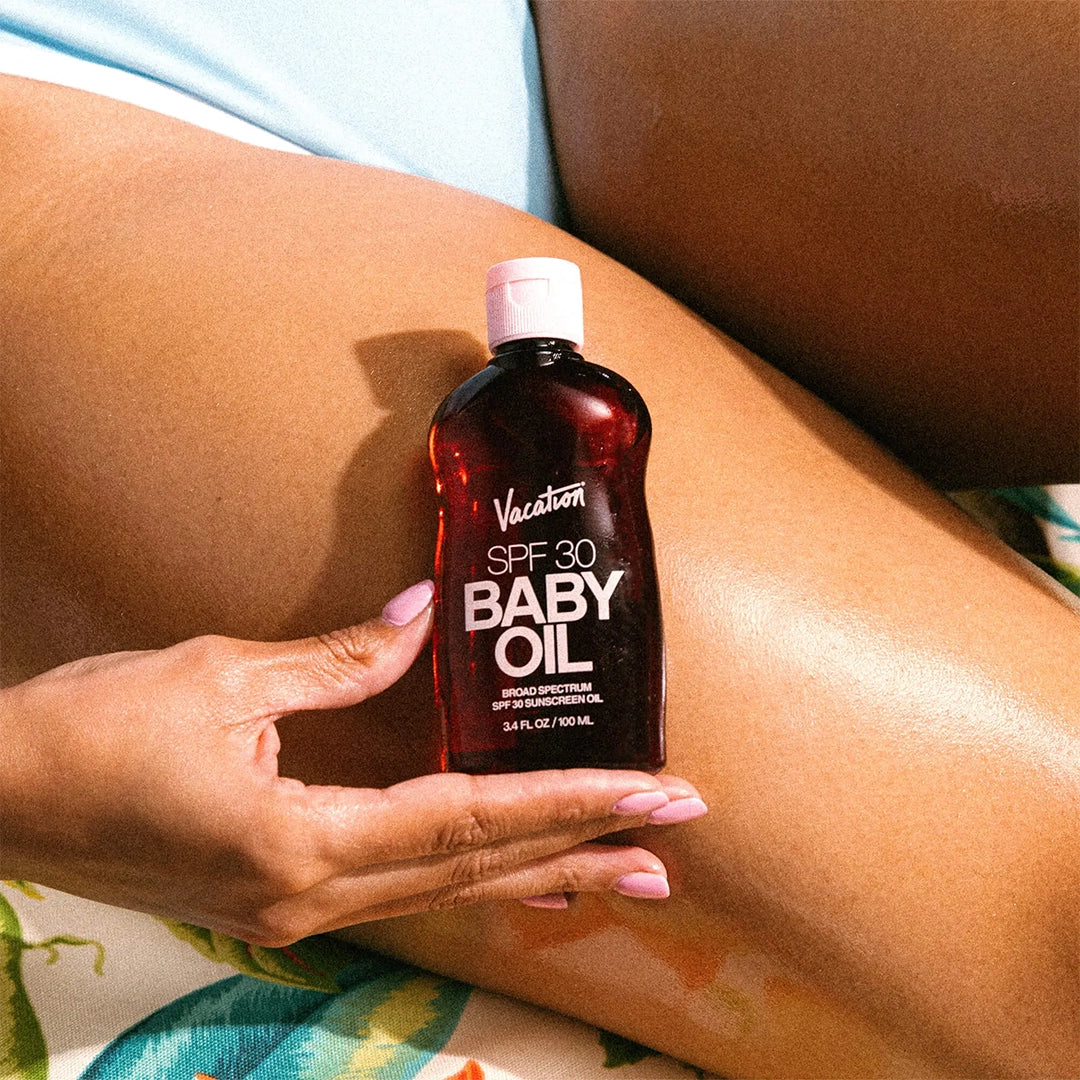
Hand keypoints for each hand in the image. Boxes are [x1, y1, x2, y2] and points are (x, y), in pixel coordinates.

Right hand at [0, 581, 704, 945]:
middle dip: (580, 849)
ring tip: (621, 872)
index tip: (648, 793)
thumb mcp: (218, 676)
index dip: (565, 801)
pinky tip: (513, 873)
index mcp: (296, 842)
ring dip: (538, 875)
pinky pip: (401, 889)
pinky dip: (472, 878)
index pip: (466, 819)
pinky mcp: (276, 896)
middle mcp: (307, 896)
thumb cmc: (88, 730)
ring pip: (445, 892)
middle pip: (472, 872)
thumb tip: (418, 617)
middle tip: (671, 839)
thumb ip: (336, 661)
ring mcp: (292, 910)